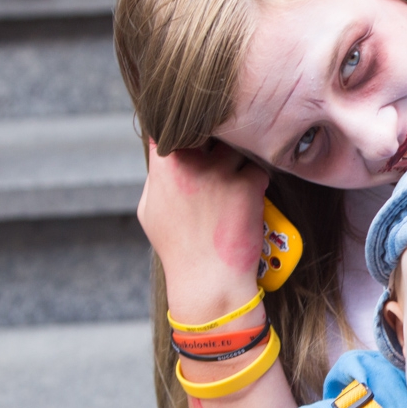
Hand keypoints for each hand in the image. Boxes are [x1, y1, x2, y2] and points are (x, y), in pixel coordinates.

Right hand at [137, 139, 268, 324]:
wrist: (209, 280)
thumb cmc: (178, 249)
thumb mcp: (149, 211)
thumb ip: (157, 178)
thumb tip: (163, 157)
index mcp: (165, 168)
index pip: (172, 127)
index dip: (184, 128)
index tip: (192, 135)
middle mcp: (191, 164)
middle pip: (209, 128)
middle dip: (215, 137)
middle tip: (219, 155)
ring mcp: (220, 172)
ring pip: (236, 146)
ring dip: (238, 159)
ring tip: (234, 182)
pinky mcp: (247, 185)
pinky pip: (257, 167)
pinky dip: (255, 179)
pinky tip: (248, 198)